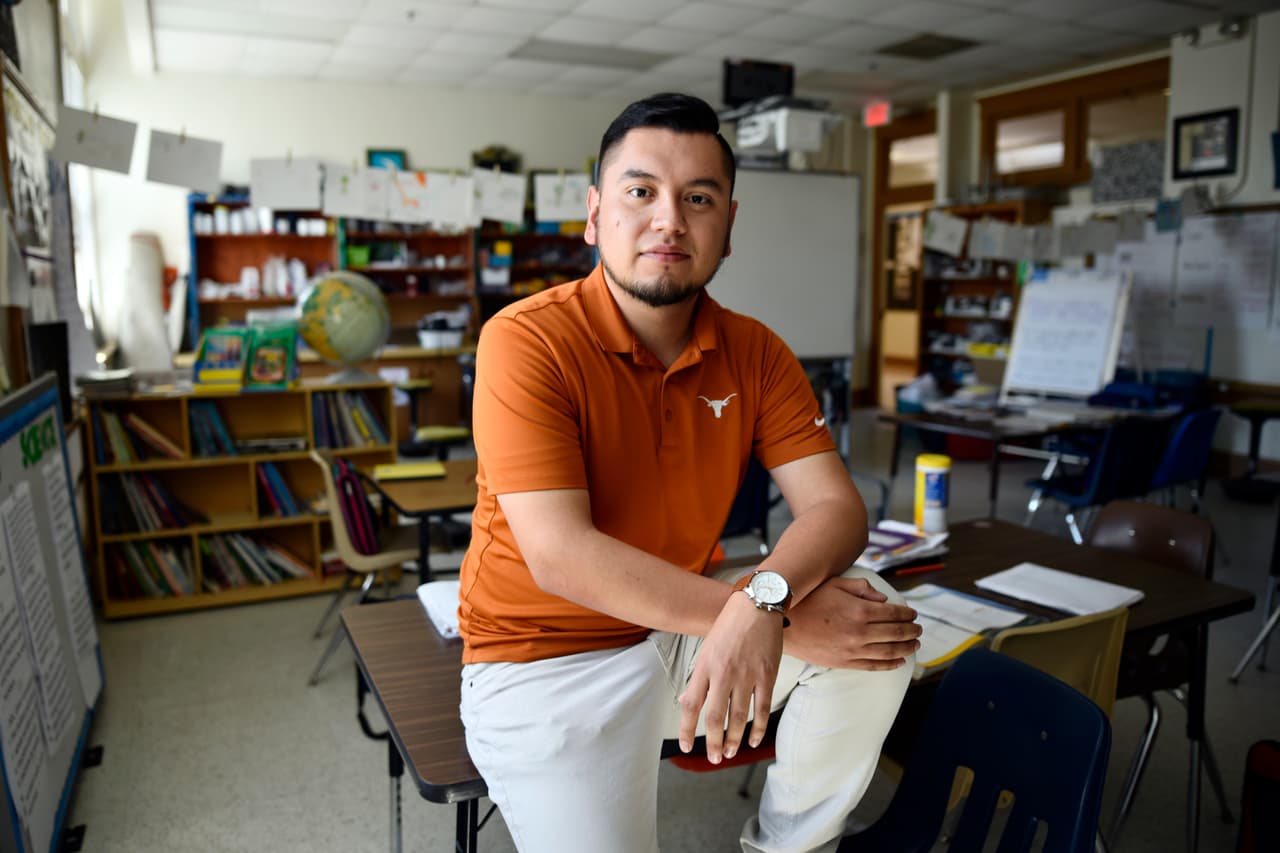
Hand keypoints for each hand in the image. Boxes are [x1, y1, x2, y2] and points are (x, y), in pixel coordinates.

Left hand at [677, 592, 782, 764]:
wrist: (758, 604)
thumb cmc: (730, 626)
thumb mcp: (708, 648)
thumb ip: (700, 677)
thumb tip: (688, 703)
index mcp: (705, 666)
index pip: (691, 705)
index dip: (686, 729)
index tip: (686, 745)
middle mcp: (724, 673)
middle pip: (715, 718)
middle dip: (712, 743)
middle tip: (713, 758)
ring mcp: (747, 675)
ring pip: (738, 718)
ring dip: (733, 740)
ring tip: (729, 753)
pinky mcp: (767, 675)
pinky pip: (761, 708)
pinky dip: (757, 728)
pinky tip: (751, 741)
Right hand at [784, 576, 920, 669]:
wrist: (784, 624)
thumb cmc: (808, 599)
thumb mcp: (835, 584)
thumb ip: (862, 588)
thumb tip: (883, 599)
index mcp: (860, 610)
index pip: (894, 613)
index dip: (907, 614)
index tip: (914, 614)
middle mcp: (860, 632)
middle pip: (896, 633)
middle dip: (912, 631)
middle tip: (919, 630)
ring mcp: (853, 650)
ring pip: (889, 652)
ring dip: (906, 649)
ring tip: (915, 646)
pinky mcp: (845, 662)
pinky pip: (874, 666)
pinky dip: (890, 665)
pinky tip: (899, 662)